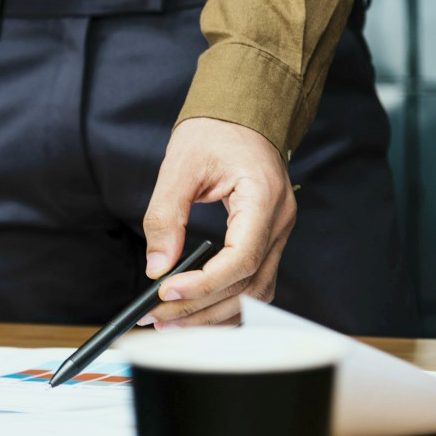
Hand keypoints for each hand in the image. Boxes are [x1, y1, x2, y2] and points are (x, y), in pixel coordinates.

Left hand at [138, 117, 295, 329]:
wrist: (244, 113)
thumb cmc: (217, 130)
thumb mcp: (181, 165)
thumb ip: (166, 216)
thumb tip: (157, 266)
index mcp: (263, 198)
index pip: (241, 258)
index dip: (204, 284)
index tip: (167, 292)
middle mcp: (279, 222)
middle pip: (248, 285)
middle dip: (201, 308)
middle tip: (158, 318)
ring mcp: (278, 234)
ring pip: (255, 294)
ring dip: (213, 315)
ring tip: (172, 322)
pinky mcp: (268, 241)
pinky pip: (253, 284)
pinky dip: (226, 303)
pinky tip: (197, 312)